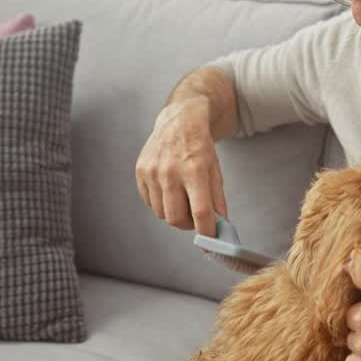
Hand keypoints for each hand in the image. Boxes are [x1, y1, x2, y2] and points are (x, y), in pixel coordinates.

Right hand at [135, 97, 227, 235]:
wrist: (180, 121)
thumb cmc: (200, 148)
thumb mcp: (216, 171)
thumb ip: (218, 201)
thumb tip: (220, 228)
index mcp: (195, 170)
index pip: (200, 212)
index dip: (206, 231)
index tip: (210, 239)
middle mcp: (170, 171)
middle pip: (176, 218)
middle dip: (187, 225)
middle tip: (195, 218)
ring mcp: (152, 171)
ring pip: (161, 213)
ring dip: (173, 213)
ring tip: (182, 199)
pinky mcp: (140, 171)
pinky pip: (149, 202)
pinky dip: (160, 203)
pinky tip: (169, 189)